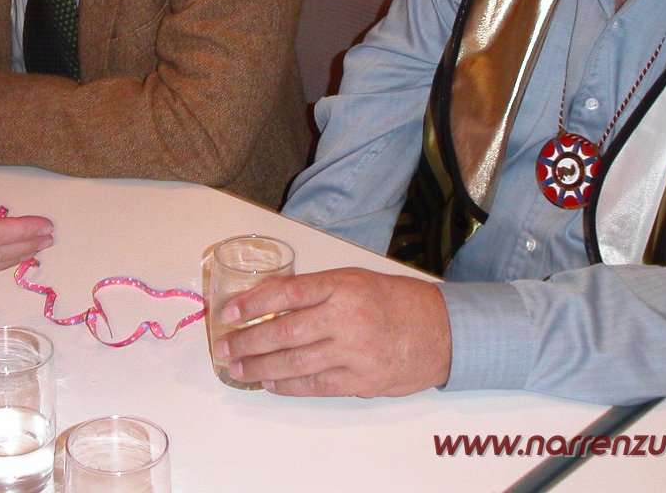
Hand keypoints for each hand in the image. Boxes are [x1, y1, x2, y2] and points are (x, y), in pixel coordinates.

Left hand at [211, 267, 451, 396]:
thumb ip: (316, 289)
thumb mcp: (354, 280)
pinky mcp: (361, 380)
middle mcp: (345, 317)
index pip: (286, 293)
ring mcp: (354, 352)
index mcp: (342, 286)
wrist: (441, 331)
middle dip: (248, 341)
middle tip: (224, 347)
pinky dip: (289, 385)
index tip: (228, 312)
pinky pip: (316, 385)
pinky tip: (270, 383)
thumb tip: (268, 300)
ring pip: (295, 362)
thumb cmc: (395, 300)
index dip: (252, 304)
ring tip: (238, 369)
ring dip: (261, 368)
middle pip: (284, 331)